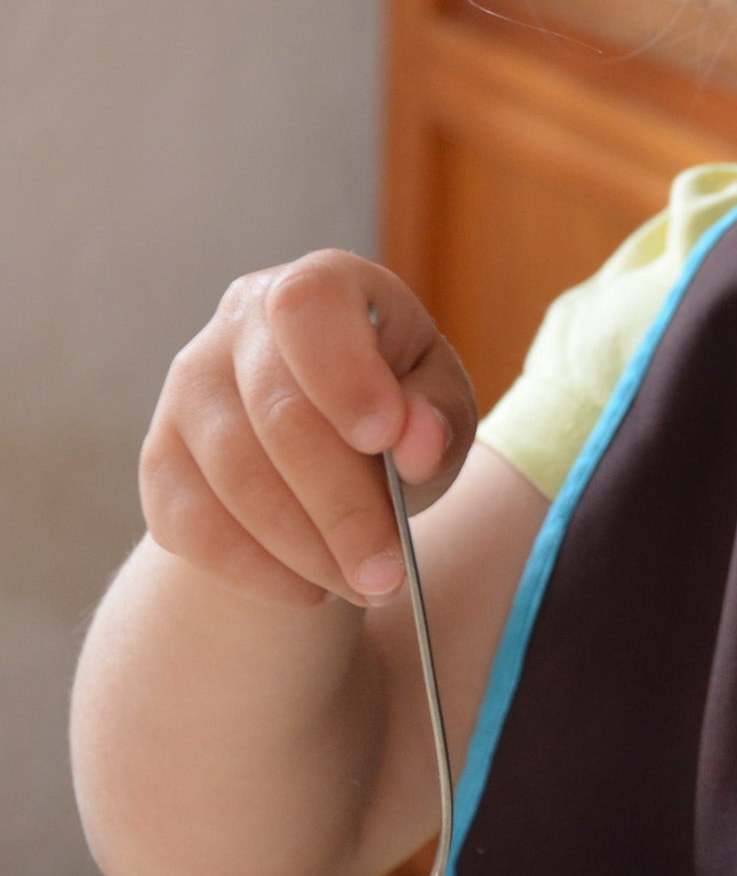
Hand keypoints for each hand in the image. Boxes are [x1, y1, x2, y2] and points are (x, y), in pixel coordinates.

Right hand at [139, 250, 475, 610]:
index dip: (343, 373)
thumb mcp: (438, 403)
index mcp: (320, 286)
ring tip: (363, 586)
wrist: (326, 454)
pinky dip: (255, 571)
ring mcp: (188, 389)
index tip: (385, 439)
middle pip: (277, 413)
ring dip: (305, 548)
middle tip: (389, 571)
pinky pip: (189, 525)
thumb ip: (438, 415)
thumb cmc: (395, 411)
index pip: (309, 306)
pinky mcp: (158, 457)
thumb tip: (418, 443)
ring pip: (234, 476)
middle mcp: (240, 323)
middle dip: (342, 505)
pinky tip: (308, 590)